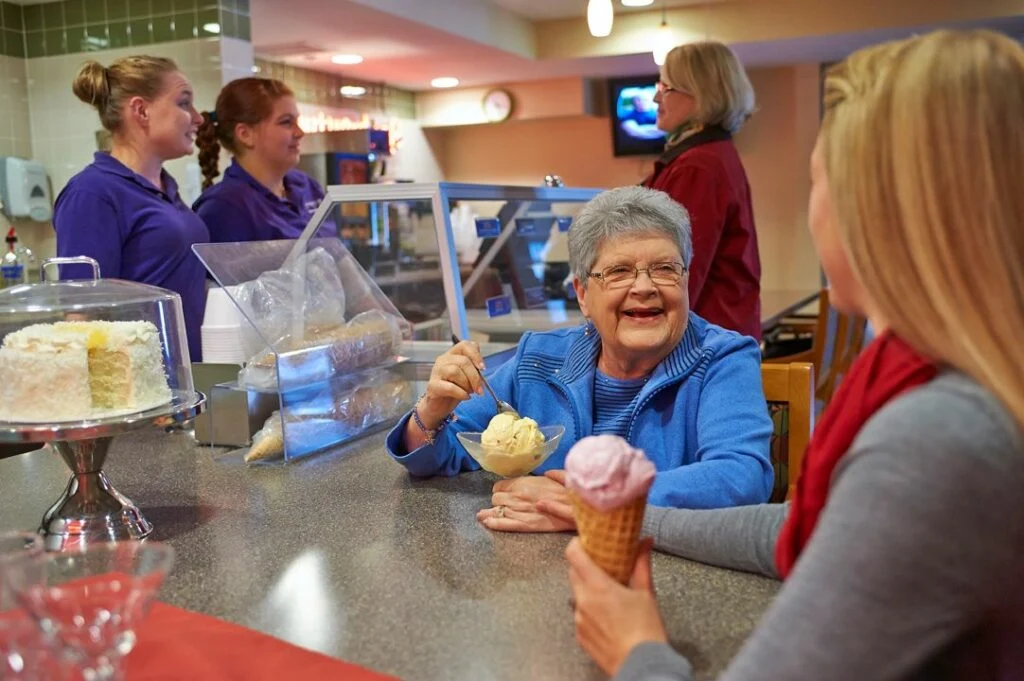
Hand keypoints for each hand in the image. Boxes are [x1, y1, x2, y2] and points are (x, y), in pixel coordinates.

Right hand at [418, 341, 485, 427]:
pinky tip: (465, 397)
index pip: (465, 345)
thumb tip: (482, 369)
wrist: (439, 405)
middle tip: (479, 389)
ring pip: (455, 371)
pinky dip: (461, 393)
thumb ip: (474, 369)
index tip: (483, 368)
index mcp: (452, 355)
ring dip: (467, 384)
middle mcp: (443, 360)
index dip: (476, 355)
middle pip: (463, 361)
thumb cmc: (455, 389)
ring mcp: (436, 372)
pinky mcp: (432, 385)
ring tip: (469, 392)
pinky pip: (450, 387)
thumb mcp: (467, 376)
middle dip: (475, 376)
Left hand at [477, 471, 576, 532]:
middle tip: (503, 505)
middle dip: (499, 502)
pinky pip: (504, 524)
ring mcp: (519, 511)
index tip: (505, 493)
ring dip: (489, 513)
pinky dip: (494, 523)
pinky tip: (487, 522)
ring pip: (496, 511)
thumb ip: (542, 476)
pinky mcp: (524, 525)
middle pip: (496, 499)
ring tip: (483, 516)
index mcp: (522, 483)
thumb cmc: (566, 492)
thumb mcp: (554, 478)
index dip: (501, 491)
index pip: (499, 486)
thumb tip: (546, 473)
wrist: (574, 508)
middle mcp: (517, 496)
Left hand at [566, 537, 667, 675]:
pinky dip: (589, 610)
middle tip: (602, 566)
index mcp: (598, 586)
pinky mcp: (579, 635)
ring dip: (588, 590)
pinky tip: (607, 616)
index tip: (585, 541)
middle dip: (584, 567)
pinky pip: (580, 615)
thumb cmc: (645, 630)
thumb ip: (641, 564)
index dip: (576, 544)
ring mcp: (579, 619)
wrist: (641, 665)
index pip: (573, 555)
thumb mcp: (646, 593)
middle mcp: (583, 600)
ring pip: (576, 594)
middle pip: (573, 573)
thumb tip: (645, 543)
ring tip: (608, 595)